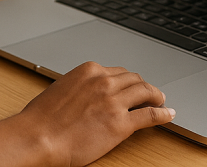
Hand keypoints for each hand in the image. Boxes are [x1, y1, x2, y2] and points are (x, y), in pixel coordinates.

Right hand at [18, 62, 174, 165]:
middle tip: (150, 93)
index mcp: (89, 71)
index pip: (117, 71)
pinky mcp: (121, 123)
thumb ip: (80, 87)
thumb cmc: (42, 118)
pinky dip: (163, 114)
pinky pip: (150, 115)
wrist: (38, 136)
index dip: (128, 80)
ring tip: (161, 101)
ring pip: (145, 92)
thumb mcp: (62, 89)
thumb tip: (87, 94)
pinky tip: (168, 114)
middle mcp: (104, 81)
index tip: (132, 85)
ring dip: (156, 95)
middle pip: (134, 79)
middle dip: (144, 85)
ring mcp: (114, 102)